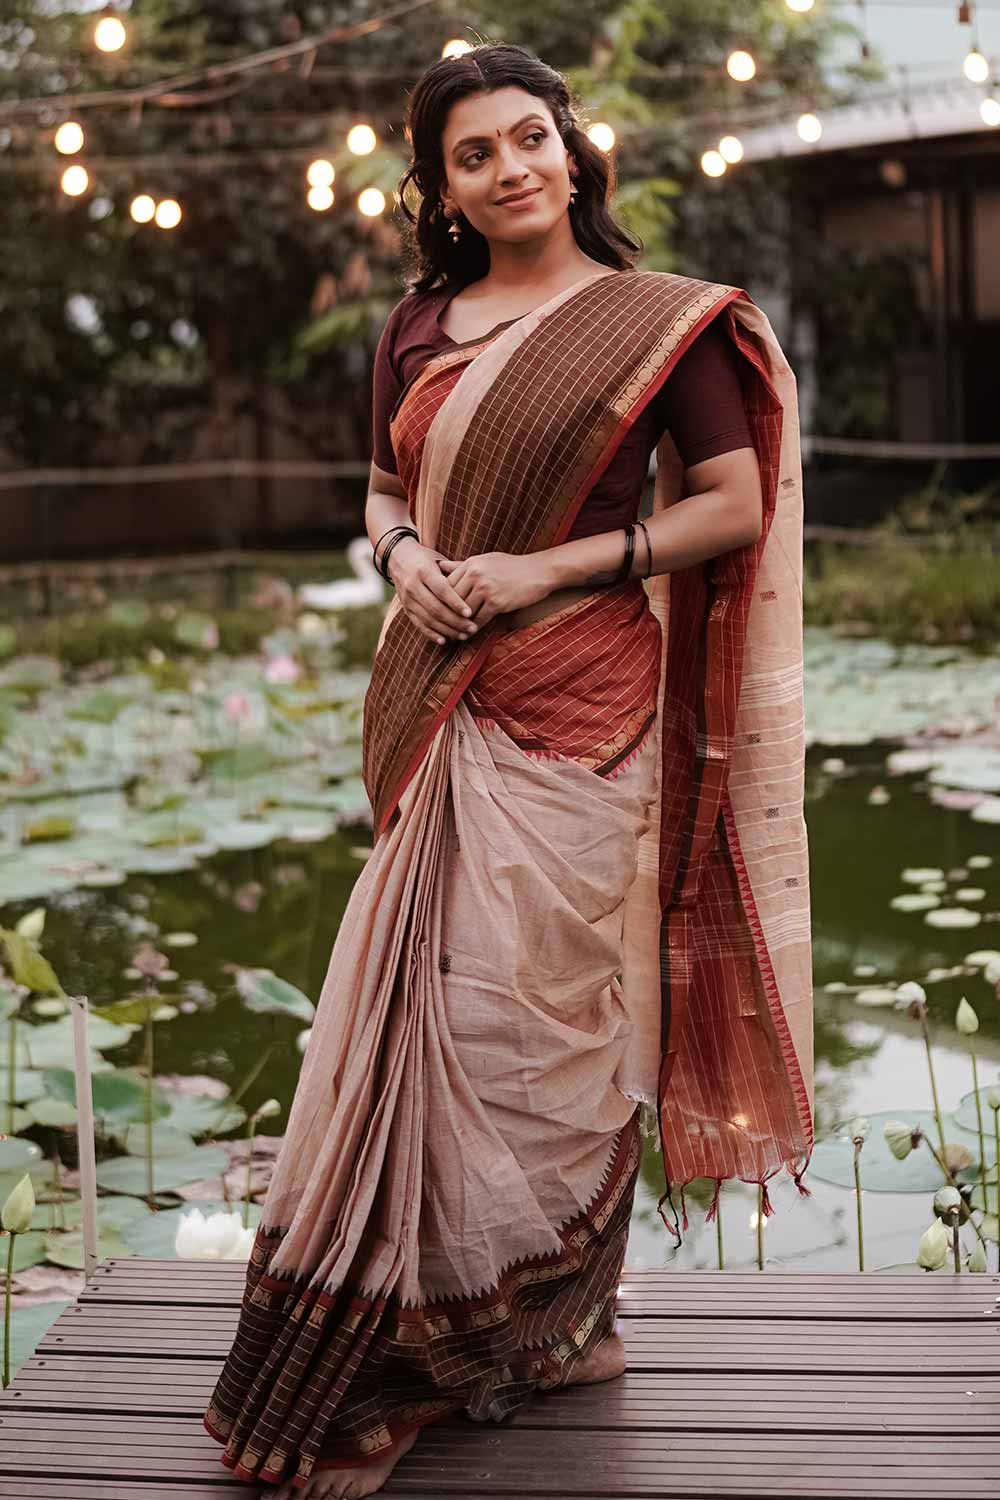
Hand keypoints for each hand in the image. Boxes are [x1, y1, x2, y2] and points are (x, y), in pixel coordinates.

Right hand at [386, 538, 478, 645]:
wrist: (398, 558)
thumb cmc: (427, 559)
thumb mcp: (440, 560)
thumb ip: (456, 572)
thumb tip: (478, 586)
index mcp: (423, 570)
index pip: (442, 590)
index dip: (456, 602)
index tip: (470, 613)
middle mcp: (412, 585)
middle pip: (435, 608)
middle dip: (455, 621)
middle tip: (472, 628)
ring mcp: (407, 599)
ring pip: (428, 619)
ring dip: (447, 630)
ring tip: (464, 635)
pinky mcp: (405, 609)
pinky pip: (419, 625)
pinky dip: (431, 634)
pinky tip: (445, 640)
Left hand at [436, 551, 553, 627]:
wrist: (539, 571)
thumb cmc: (511, 566)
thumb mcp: (485, 560)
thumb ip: (461, 565)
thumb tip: (439, 567)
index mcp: (470, 563)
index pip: (446, 585)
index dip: (440, 600)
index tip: (436, 611)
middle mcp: (475, 574)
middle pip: (452, 599)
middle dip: (446, 615)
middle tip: (441, 627)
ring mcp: (486, 588)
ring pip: (464, 612)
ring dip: (458, 625)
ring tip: (453, 634)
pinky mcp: (497, 602)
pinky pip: (479, 620)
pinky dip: (473, 629)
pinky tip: (470, 634)